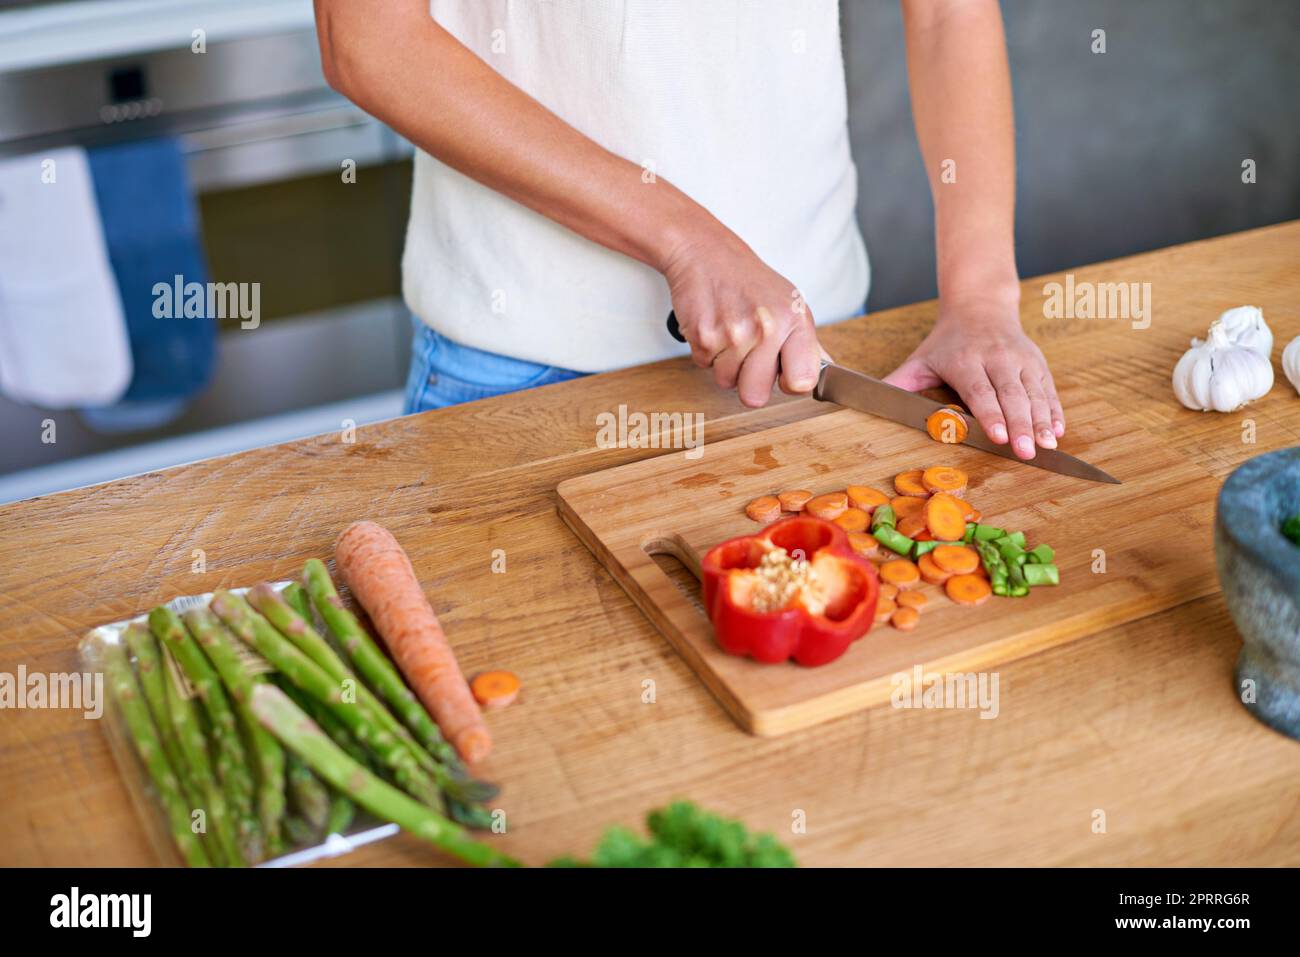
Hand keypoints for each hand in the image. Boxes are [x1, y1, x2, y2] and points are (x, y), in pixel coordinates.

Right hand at [661, 229, 825, 407]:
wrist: (705, 252)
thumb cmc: (747, 279)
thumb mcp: (788, 302)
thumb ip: (806, 342)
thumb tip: (826, 370)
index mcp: (794, 320)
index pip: (803, 382)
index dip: (789, 383)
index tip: (782, 372)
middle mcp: (767, 328)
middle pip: (756, 397)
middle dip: (748, 382)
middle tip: (747, 353)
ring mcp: (734, 334)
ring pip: (726, 382)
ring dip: (725, 363)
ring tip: (728, 331)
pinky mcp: (703, 336)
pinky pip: (704, 366)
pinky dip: (706, 351)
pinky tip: (713, 325)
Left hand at [883, 297, 1064, 458]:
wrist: (980, 307)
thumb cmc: (946, 343)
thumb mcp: (920, 359)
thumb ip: (898, 383)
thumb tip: (865, 400)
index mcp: (966, 360)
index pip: (980, 391)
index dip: (990, 414)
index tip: (999, 436)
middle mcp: (997, 358)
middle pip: (1011, 395)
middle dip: (1021, 425)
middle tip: (1027, 451)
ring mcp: (1021, 360)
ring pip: (1034, 393)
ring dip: (1042, 421)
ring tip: (1047, 446)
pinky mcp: (1037, 363)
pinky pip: (1049, 389)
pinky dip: (1054, 410)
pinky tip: (1058, 431)